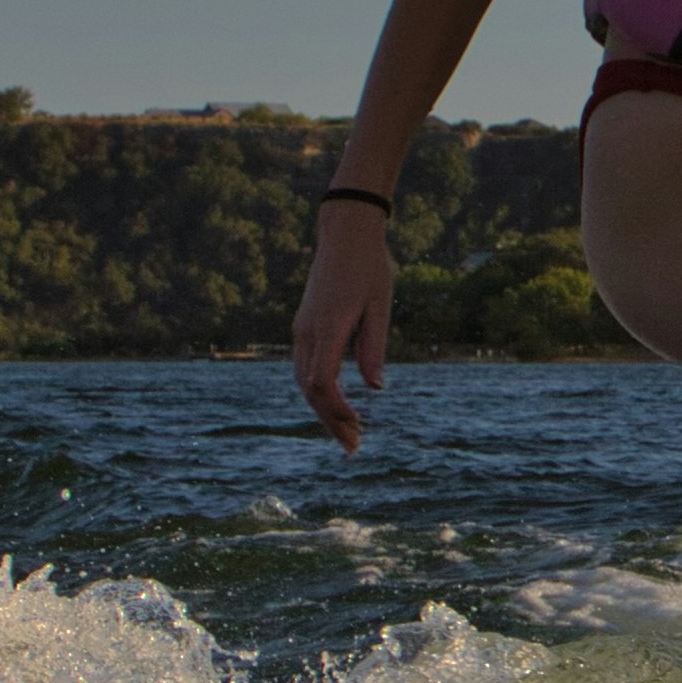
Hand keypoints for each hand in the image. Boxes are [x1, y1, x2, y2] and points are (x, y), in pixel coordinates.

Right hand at [292, 202, 393, 454]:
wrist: (344, 234)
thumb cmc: (369, 267)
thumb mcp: (380, 306)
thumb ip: (374, 347)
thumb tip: (375, 388)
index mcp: (327, 326)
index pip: (321, 381)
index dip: (337, 410)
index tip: (357, 428)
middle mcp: (307, 331)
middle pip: (308, 389)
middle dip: (330, 421)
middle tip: (354, 448)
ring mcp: (301, 329)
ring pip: (302, 381)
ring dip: (323, 410)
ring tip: (347, 434)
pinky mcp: (304, 327)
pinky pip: (304, 368)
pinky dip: (317, 393)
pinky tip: (335, 406)